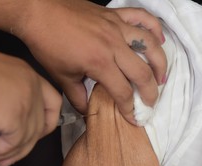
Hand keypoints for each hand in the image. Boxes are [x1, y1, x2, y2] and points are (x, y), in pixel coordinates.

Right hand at [0, 44, 61, 165]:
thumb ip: (8, 93)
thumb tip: (5, 116)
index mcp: (28, 75)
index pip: (52, 102)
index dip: (47, 121)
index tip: (34, 133)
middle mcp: (33, 88)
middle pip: (42, 125)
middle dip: (27, 144)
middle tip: (11, 154)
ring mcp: (28, 104)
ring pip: (27, 139)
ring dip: (5, 153)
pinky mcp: (17, 120)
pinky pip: (12, 145)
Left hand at [19, 0, 166, 123]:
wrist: (39, 11)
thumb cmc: (47, 43)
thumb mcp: (61, 76)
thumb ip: (77, 97)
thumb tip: (87, 111)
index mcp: (100, 63)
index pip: (123, 92)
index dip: (130, 109)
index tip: (134, 119)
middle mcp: (113, 45)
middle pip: (142, 73)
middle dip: (150, 93)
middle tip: (150, 103)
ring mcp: (117, 27)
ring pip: (150, 45)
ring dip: (160, 63)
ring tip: (162, 77)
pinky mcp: (115, 14)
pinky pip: (142, 17)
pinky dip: (155, 27)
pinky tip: (160, 39)